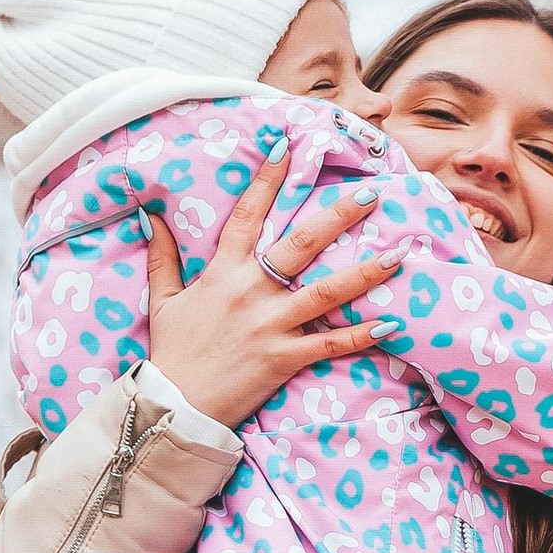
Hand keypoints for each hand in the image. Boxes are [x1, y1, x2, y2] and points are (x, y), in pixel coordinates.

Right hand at [142, 139, 406, 426]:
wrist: (174, 406)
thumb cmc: (171, 351)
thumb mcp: (163, 299)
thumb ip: (163, 255)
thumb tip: (151, 215)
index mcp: (222, 272)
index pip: (247, 214)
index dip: (267, 178)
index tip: (286, 146)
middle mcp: (251, 291)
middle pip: (301, 244)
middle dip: (339, 216)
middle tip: (372, 192)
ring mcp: (271, 324)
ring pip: (327, 291)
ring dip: (367, 272)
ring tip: (400, 253)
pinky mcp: (284, 357)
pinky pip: (329, 343)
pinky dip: (360, 334)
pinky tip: (390, 323)